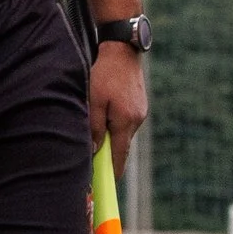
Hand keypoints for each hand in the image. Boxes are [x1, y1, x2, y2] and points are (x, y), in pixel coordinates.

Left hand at [89, 43, 147, 171]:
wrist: (122, 47)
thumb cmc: (104, 72)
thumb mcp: (93, 100)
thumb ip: (94, 127)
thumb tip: (95, 151)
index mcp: (126, 121)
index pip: (119, 156)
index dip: (112, 172)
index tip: (105, 186)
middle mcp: (137, 119)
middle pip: (121, 146)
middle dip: (108, 153)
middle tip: (92, 160)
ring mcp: (140, 110)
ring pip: (123, 132)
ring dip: (110, 135)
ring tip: (96, 127)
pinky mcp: (139, 103)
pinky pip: (126, 121)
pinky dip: (115, 123)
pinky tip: (105, 112)